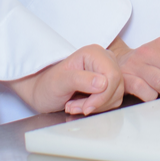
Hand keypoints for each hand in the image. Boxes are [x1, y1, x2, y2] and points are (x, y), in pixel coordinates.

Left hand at [7, 44, 123, 115]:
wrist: (42, 91)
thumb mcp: (59, 83)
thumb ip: (80, 80)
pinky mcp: (108, 83)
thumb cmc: (47, 85)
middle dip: (97, 102)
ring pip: (116, 95)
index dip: (102, 96)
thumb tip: (103, 83)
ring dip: (96, 106)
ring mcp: (107, 71)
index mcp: (94, 53)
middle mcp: (104, 59)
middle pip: (117, 86)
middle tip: (75, 106)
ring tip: (75, 105)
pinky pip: (113, 99)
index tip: (86, 107)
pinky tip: (82, 105)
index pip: (113, 76)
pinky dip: (98, 107)